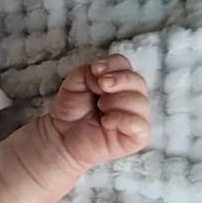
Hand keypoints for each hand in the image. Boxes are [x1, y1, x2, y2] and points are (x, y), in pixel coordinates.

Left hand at [46, 53, 150, 170]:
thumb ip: (89, 72)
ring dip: (117, 101)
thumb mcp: (75, 83)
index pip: (126, 66)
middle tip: (101, 86)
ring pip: (141, 103)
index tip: (96, 69)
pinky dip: (123, 120)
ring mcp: (135, 118)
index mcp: (119, 82)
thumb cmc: (72, 109)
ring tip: (100, 107)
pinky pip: (140, 126)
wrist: (61, 135)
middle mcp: (131, 98)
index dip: (114, 64)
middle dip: (119, 81)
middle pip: (138, 82)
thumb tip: (106, 77)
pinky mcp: (135, 138)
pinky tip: (106, 121)